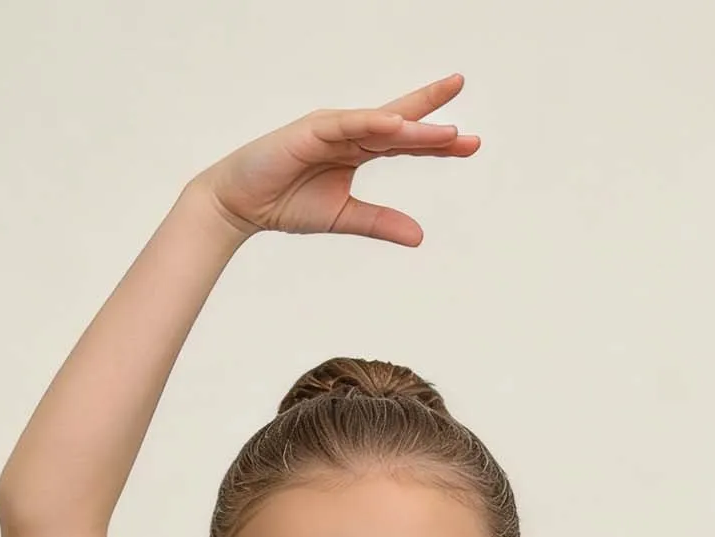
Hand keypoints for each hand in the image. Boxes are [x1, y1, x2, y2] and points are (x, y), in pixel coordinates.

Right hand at [193, 73, 479, 247]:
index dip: (437, 143)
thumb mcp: (344, 217)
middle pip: (401, 126)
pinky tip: (398, 125)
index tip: (471, 143)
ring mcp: (332, 128)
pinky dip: (372, 123)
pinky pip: (348, 124)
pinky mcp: (312, 129)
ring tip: (447, 134)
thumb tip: (420, 236)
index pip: (405, 142)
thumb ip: (381, 223)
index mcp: (359, 151)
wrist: (243, 205)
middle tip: (470, 135)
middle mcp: (350, 133)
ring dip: (414, 128)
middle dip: (436, 127)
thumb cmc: (287, 204)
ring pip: (381, 125)